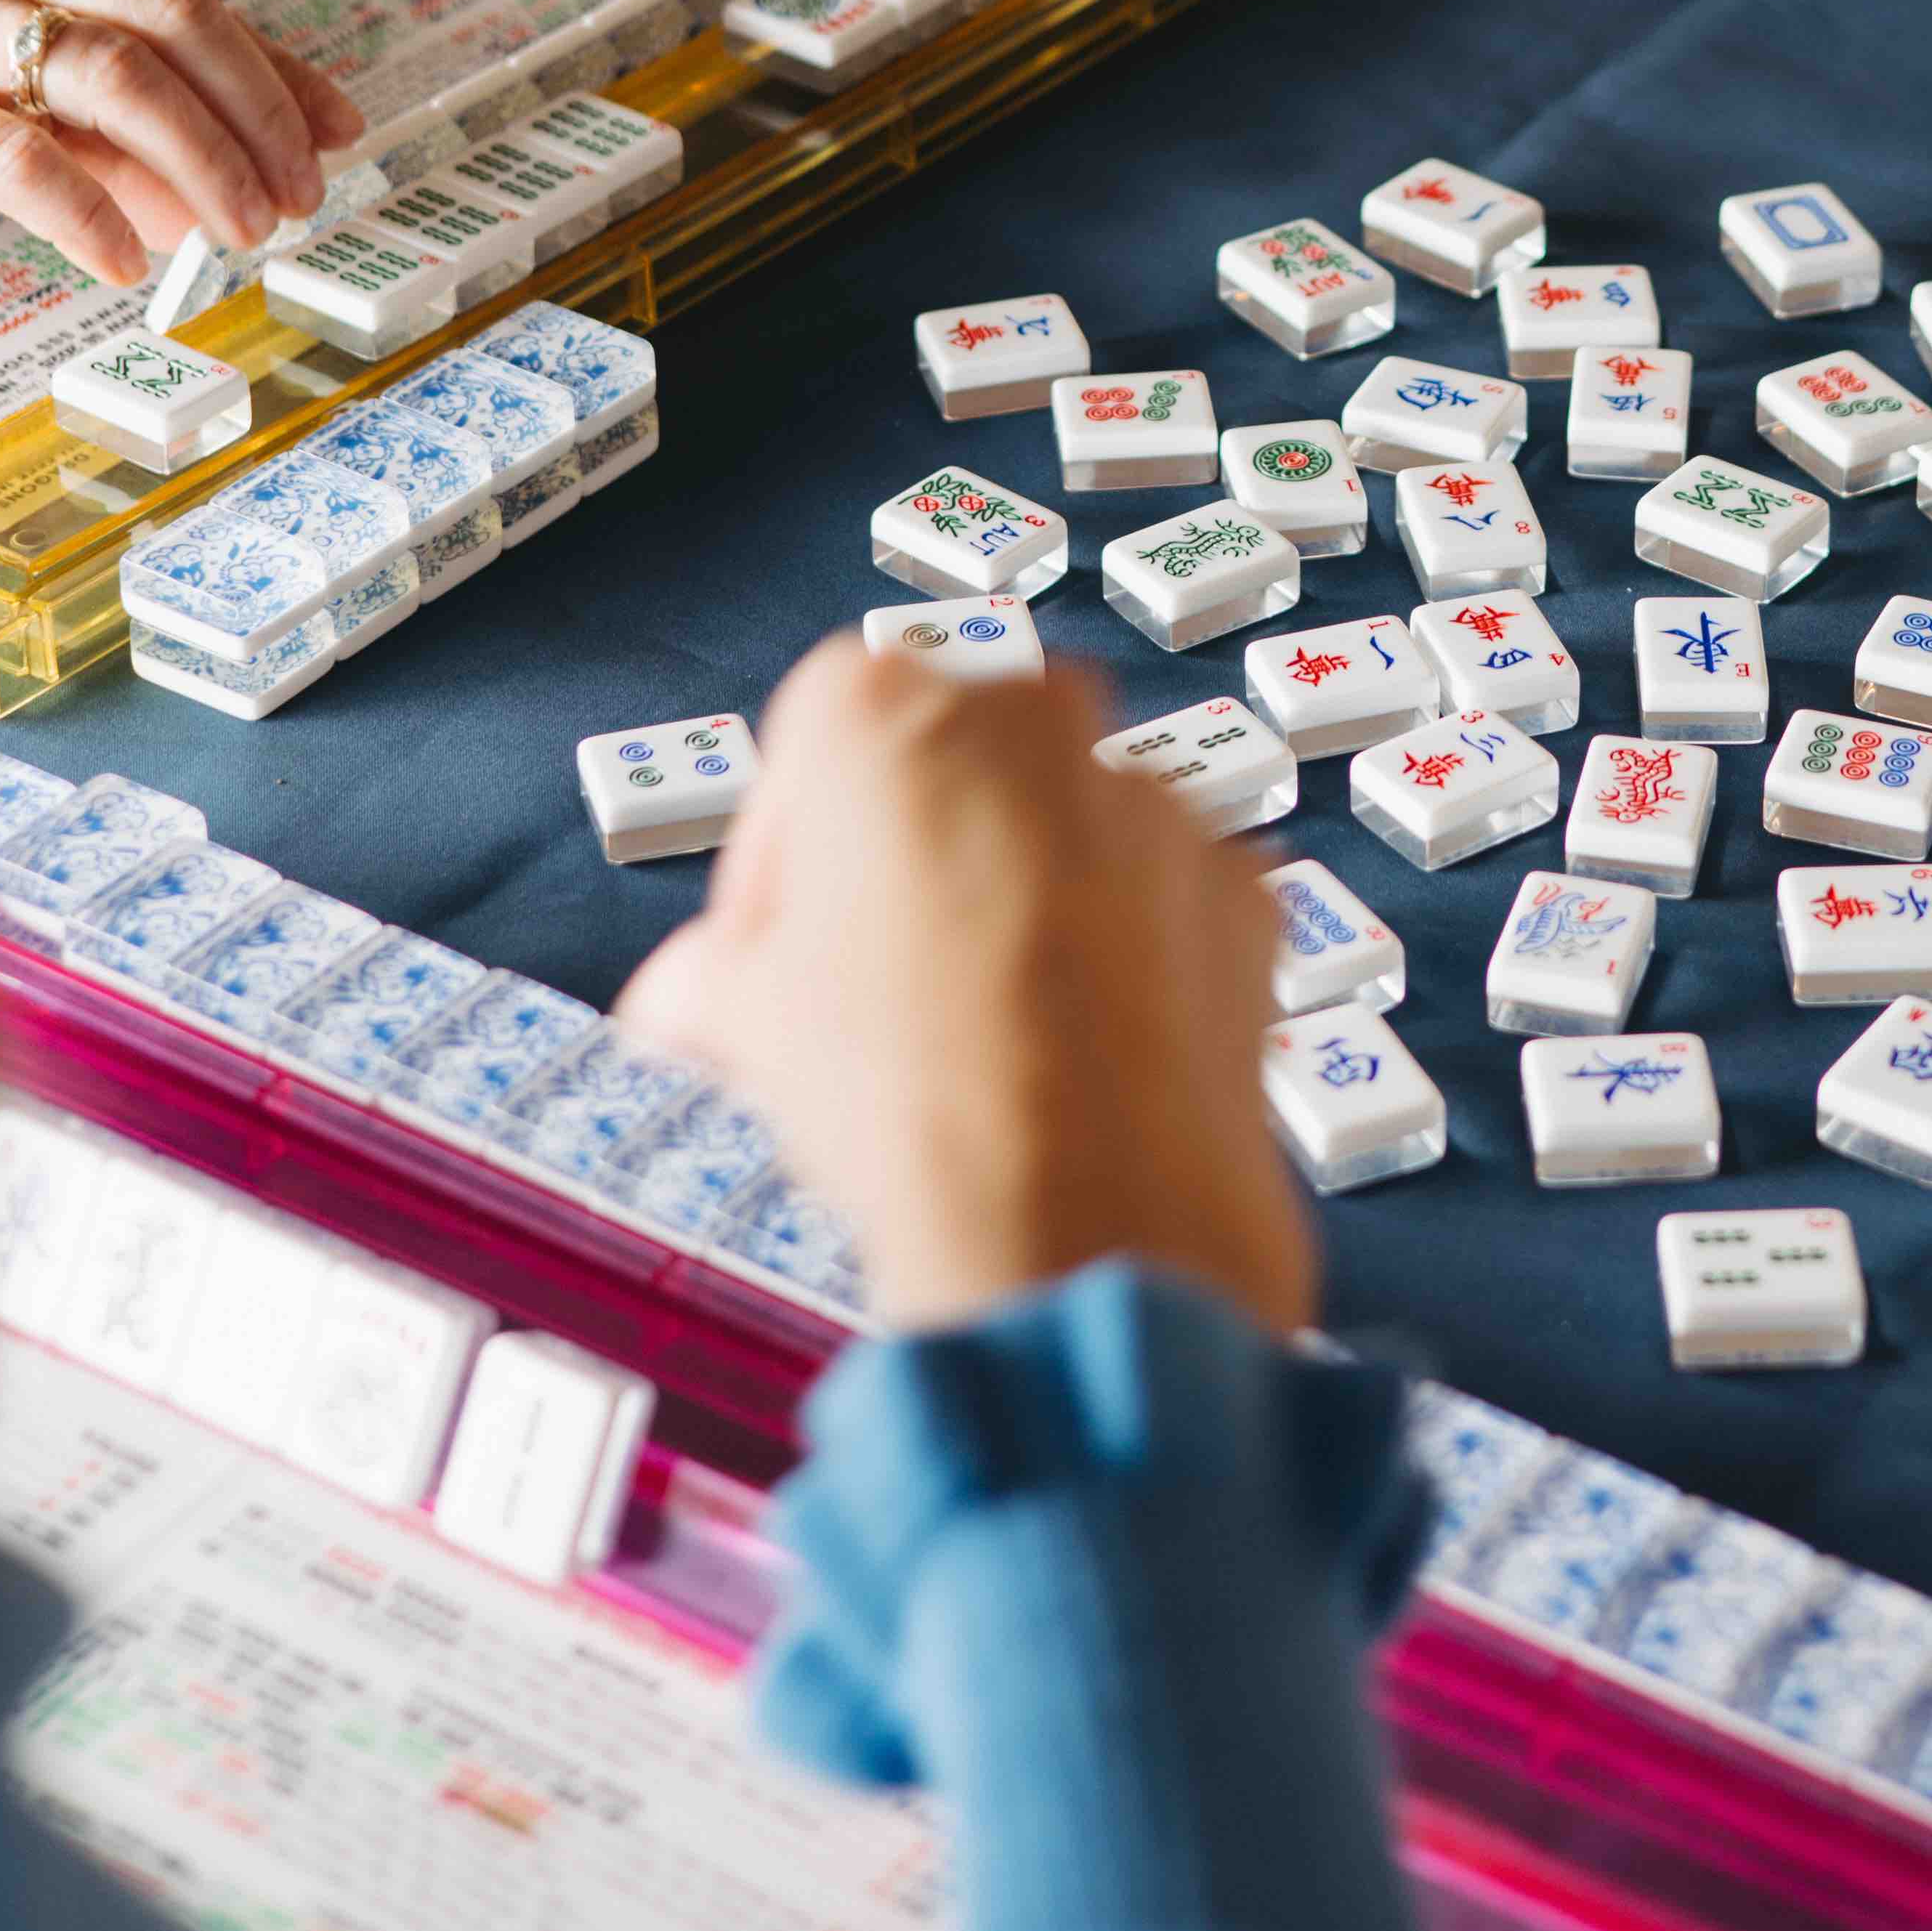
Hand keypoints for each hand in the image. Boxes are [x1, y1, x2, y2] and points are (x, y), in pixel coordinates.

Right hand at [0, 0, 364, 292]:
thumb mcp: (24, 63)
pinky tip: (125, 257)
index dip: (272, 70)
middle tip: (298, 194)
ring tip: (243, 229)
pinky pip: (18, 152)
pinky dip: (86, 208)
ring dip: (201, 158)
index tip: (338, 134)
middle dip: (253, 111)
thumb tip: (253, 167)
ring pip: (114, 75)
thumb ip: (128, 105)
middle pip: (169, 21)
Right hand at [618, 640, 1316, 1342]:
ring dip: (1020, 905)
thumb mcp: (748, 1027)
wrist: (1090, 1216)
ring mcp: (1149, 801)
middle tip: (870, 988)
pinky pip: (1159, 899)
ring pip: (1060, 831)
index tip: (769, 944)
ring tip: (979, 1040)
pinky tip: (1076, 1057)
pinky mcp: (1235, 886)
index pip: (808, 744)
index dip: (780, 858)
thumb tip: (696, 995)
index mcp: (882, 713)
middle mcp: (1029, 721)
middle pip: (945, 770)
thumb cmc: (915, 1097)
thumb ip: (711, 976)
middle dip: (907, 864)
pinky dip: (1123, 956)